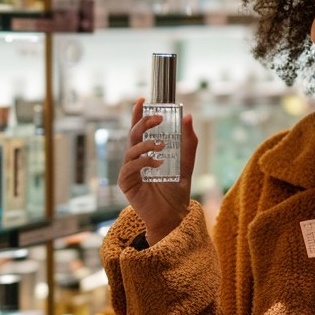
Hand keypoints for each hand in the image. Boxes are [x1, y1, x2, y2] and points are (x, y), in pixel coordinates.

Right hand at [117, 98, 197, 243]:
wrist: (172, 215)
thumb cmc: (176, 189)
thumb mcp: (186, 162)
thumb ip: (189, 142)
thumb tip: (189, 117)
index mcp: (146, 152)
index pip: (139, 129)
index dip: (137, 114)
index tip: (141, 99)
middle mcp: (135, 159)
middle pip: (133, 135)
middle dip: (144, 123)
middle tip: (158, 118)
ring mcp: (129, 171)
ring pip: (131, 149)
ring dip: (147, 143)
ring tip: (162, 146)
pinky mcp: (126, 183)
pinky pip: (130, 167)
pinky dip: (144, 161)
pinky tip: (158, 162)